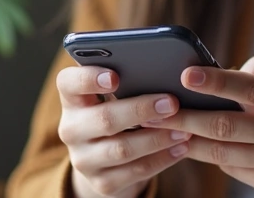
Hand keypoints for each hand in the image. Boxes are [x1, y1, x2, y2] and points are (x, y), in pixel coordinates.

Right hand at [56, 65, 191, 197]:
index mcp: (72, 99)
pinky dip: (161, 159)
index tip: (115, 76)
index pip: (69, 83)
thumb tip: (165, 70)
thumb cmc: (117, 112)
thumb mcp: (113, 96)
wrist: (105, 161)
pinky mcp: (102, 182)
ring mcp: (84, 159)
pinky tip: (180, 148)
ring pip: (122, 149)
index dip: (89, 78)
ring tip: (184, 129)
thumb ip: (128, 81)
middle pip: (103, 119)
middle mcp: (71, 129)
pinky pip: (135, 171)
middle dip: (140, 110)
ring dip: (157, 138)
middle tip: (171, 103)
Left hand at [141, 50, 253, 195]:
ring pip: (222, 153)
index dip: (215, 82)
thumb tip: (230, 69)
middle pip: (226, 126)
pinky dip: (210, 155)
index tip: (185, 74)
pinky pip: (233, 169)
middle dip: (184, 117)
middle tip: (152, 109)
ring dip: (187, 140)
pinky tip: (190, 143)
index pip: (250, 88)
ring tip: (159, 129)